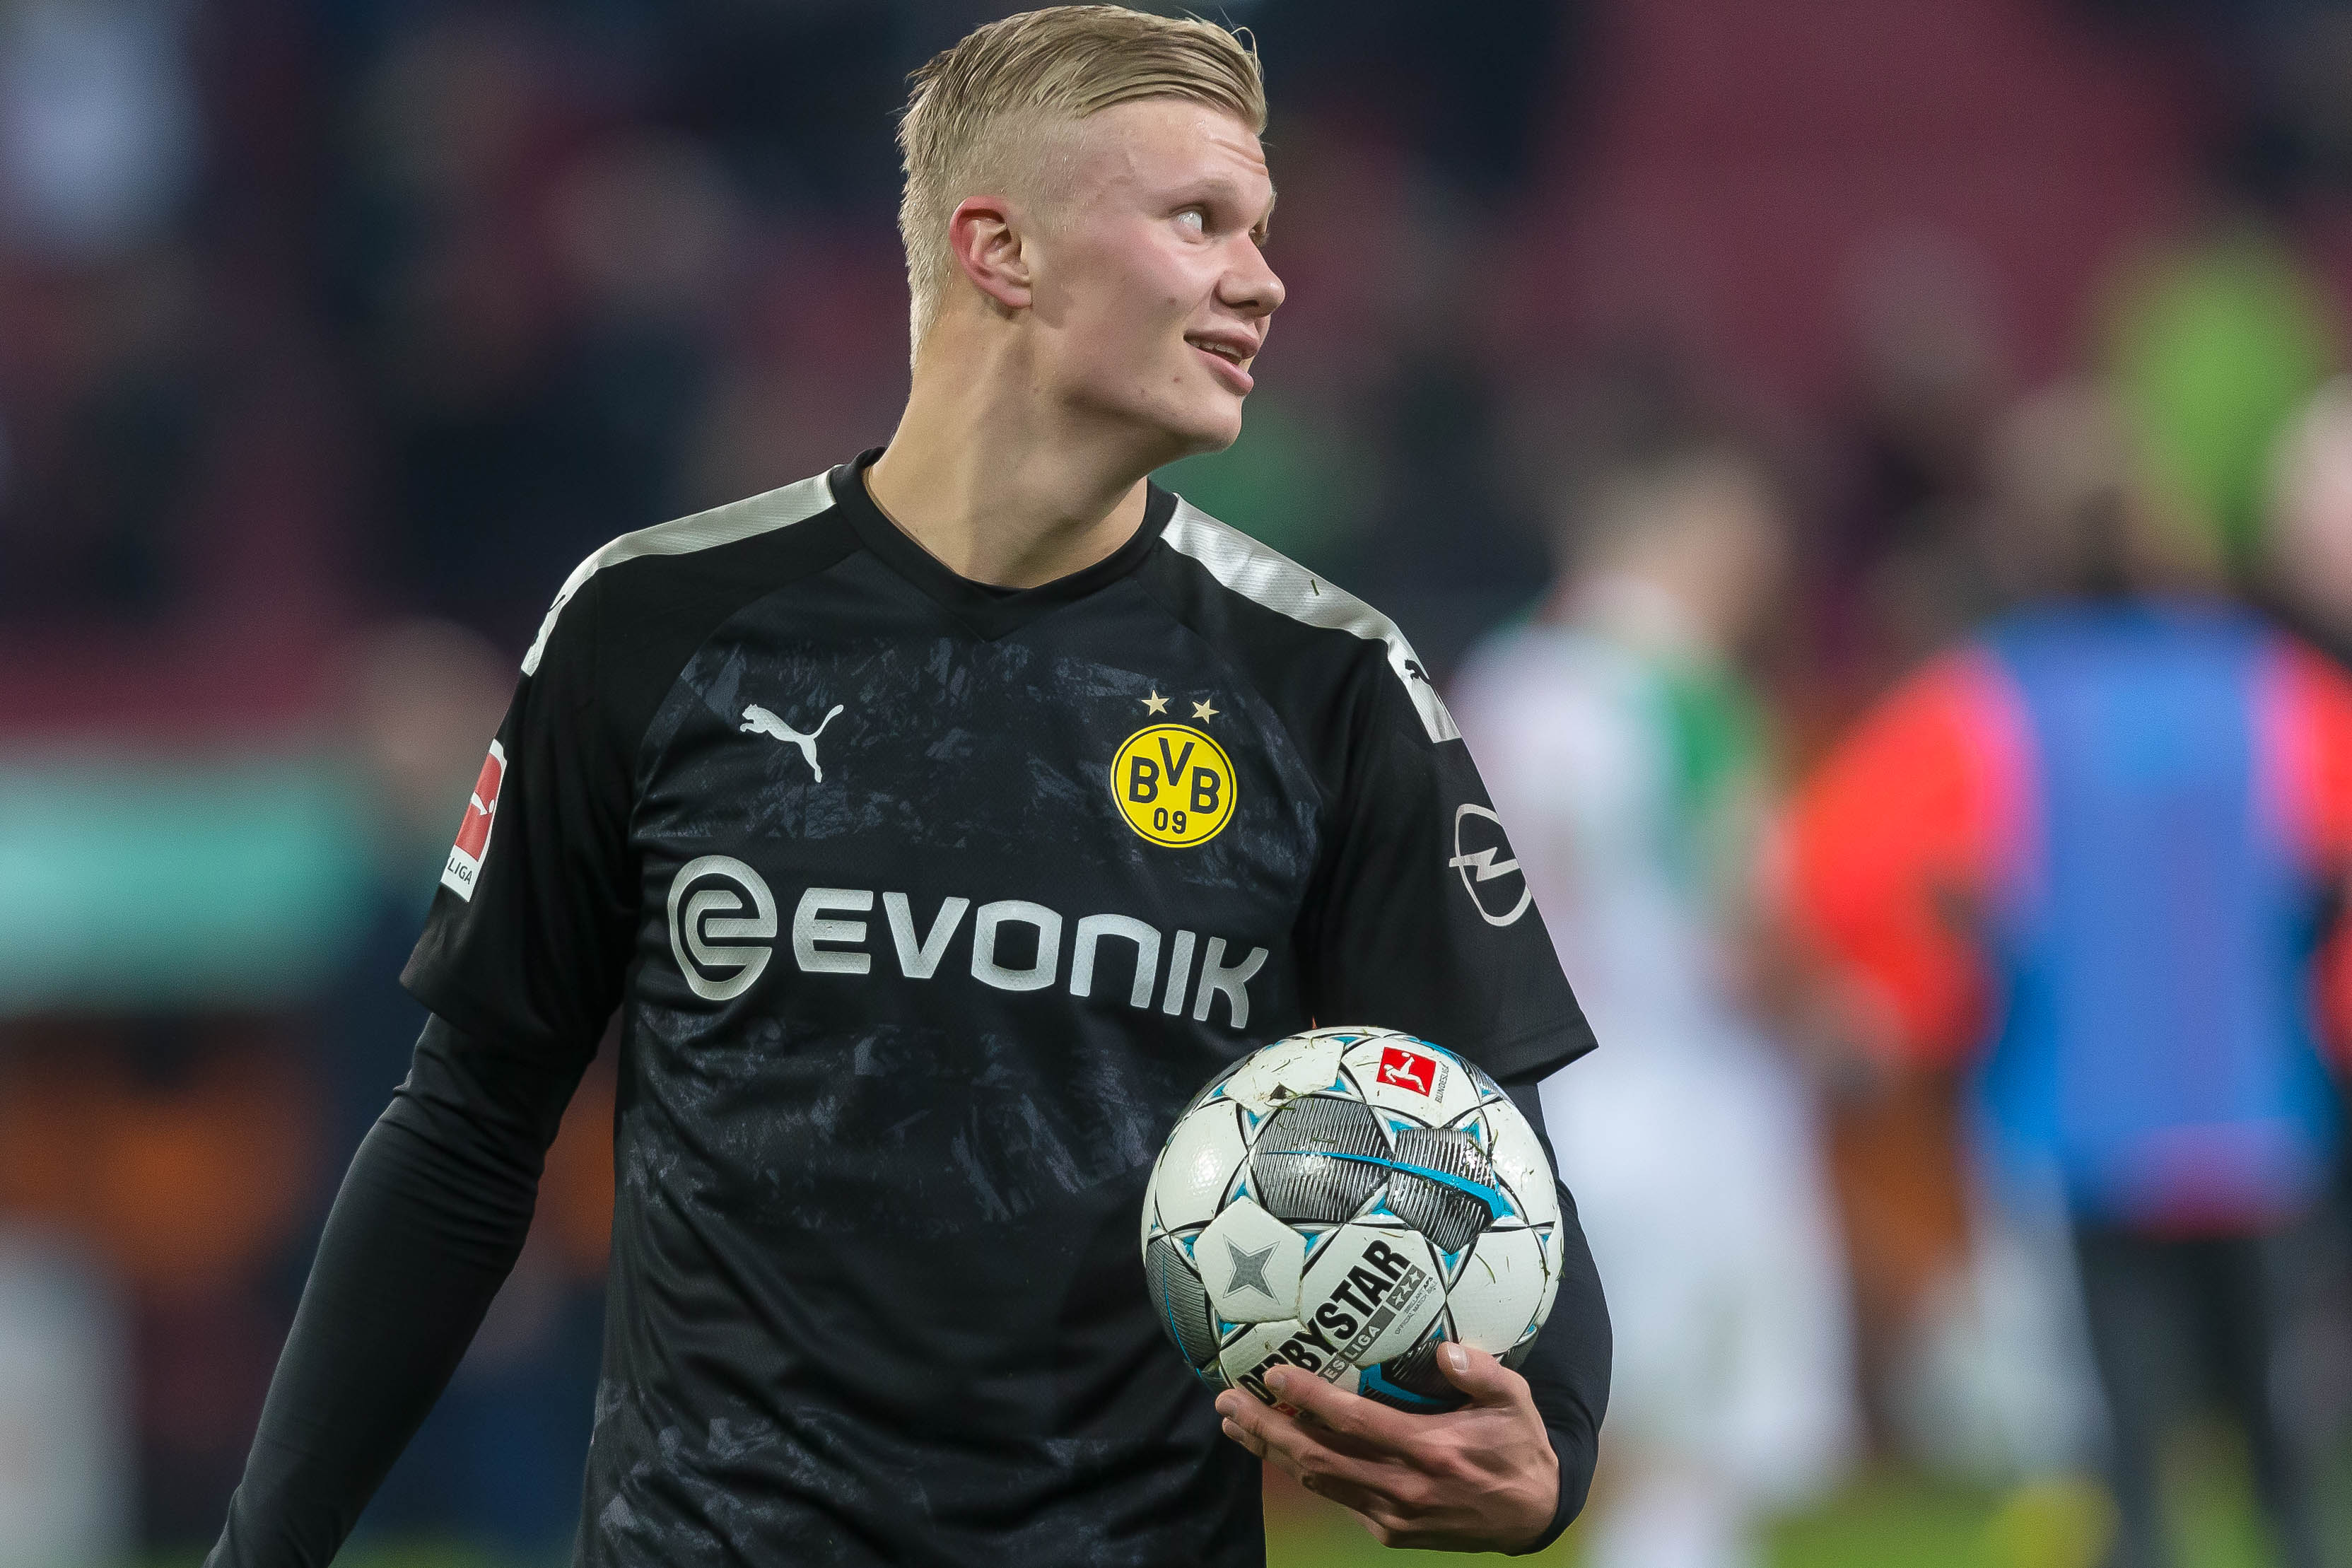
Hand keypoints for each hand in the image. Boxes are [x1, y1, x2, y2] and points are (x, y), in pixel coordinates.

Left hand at [1213, 1342, 1557, 1552]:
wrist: (1534, 1515)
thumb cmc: (1519, 1449)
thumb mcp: (1515, 1402)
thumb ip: (1482, 1373)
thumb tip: (1445, 1351)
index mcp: (1428, 1449)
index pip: (1353, 1421)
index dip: (1308, 1399)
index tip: (1274, 1375)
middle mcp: (1401, 1486)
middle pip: (1315, 1457)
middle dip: (1264, 1428)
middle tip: (1227, 1401)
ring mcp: (1392, 1514)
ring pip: (1317, 1481)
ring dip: (1271, 1451)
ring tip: (1234, 1422)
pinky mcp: (1389, 1531)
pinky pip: (1337, 1497)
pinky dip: (1304, 1472)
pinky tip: (1280, 1449)